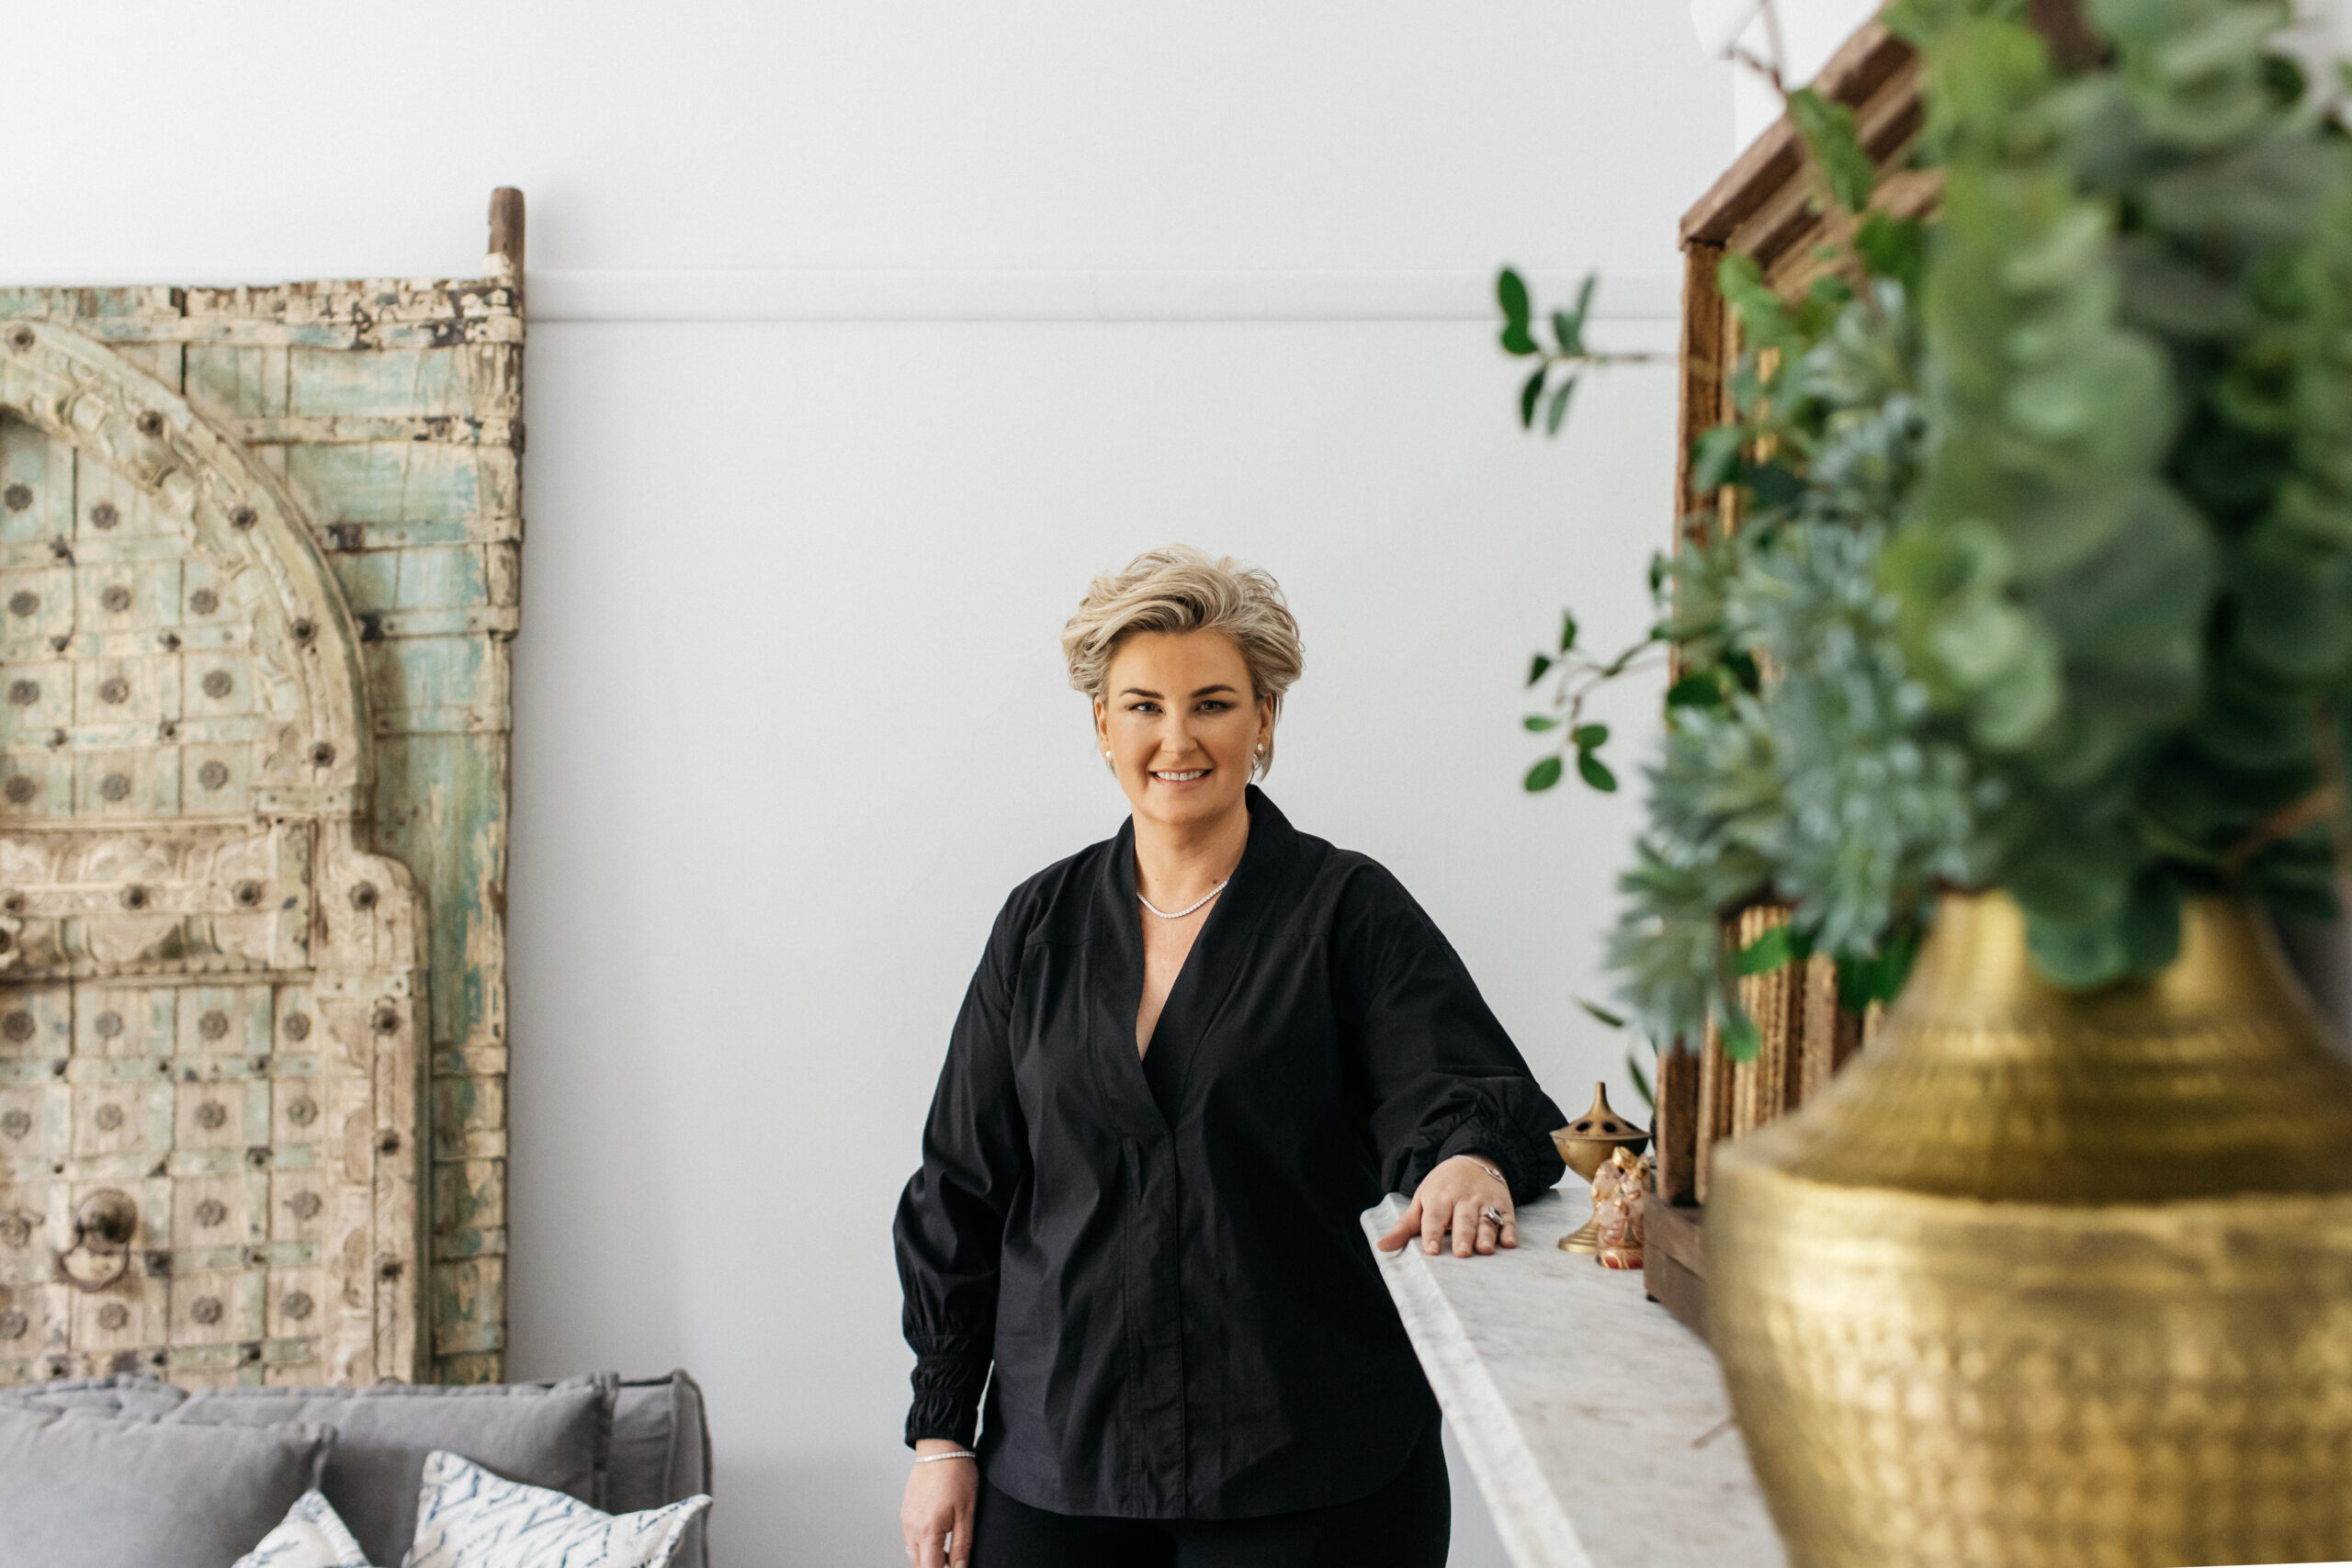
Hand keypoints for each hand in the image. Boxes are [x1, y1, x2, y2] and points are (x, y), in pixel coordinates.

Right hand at [901, 1440, 976, 1566]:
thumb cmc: (957, 1475)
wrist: (941, 1447)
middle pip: (918, 1564)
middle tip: (951, 1563)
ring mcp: (906, 1519)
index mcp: (927, 1530)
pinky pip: (910, 1538)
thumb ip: (962, 1546)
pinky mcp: (905, 1511)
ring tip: (947, 1553)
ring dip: (927, 1558)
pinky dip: (922, 1545)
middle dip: (933, 1567)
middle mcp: (911, 1527)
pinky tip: (938, 1537)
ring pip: (912, 1552)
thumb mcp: (966, 1513)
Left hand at [1375, 1153, 1515, 1257]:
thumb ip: (1404, 1227)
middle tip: (1462, 1253)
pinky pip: (1508, 1218)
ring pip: (1486, 1219)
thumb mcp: (1421, 1201)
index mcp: (1439, 1198)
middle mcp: (1463, 1199)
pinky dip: (1510, 1230)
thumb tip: (1382, 1247)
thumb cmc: (1442, 1188)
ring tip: (1485, 1250)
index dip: (1432, 1233)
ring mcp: (1485, 1202)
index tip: (1431, 1251)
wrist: (1474, 1159)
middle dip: (1463, 1236)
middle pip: (1463, 1219)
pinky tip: (1510, 1243)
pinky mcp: (1504, 1205)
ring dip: (1487, 1234)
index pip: (1435, 1217)